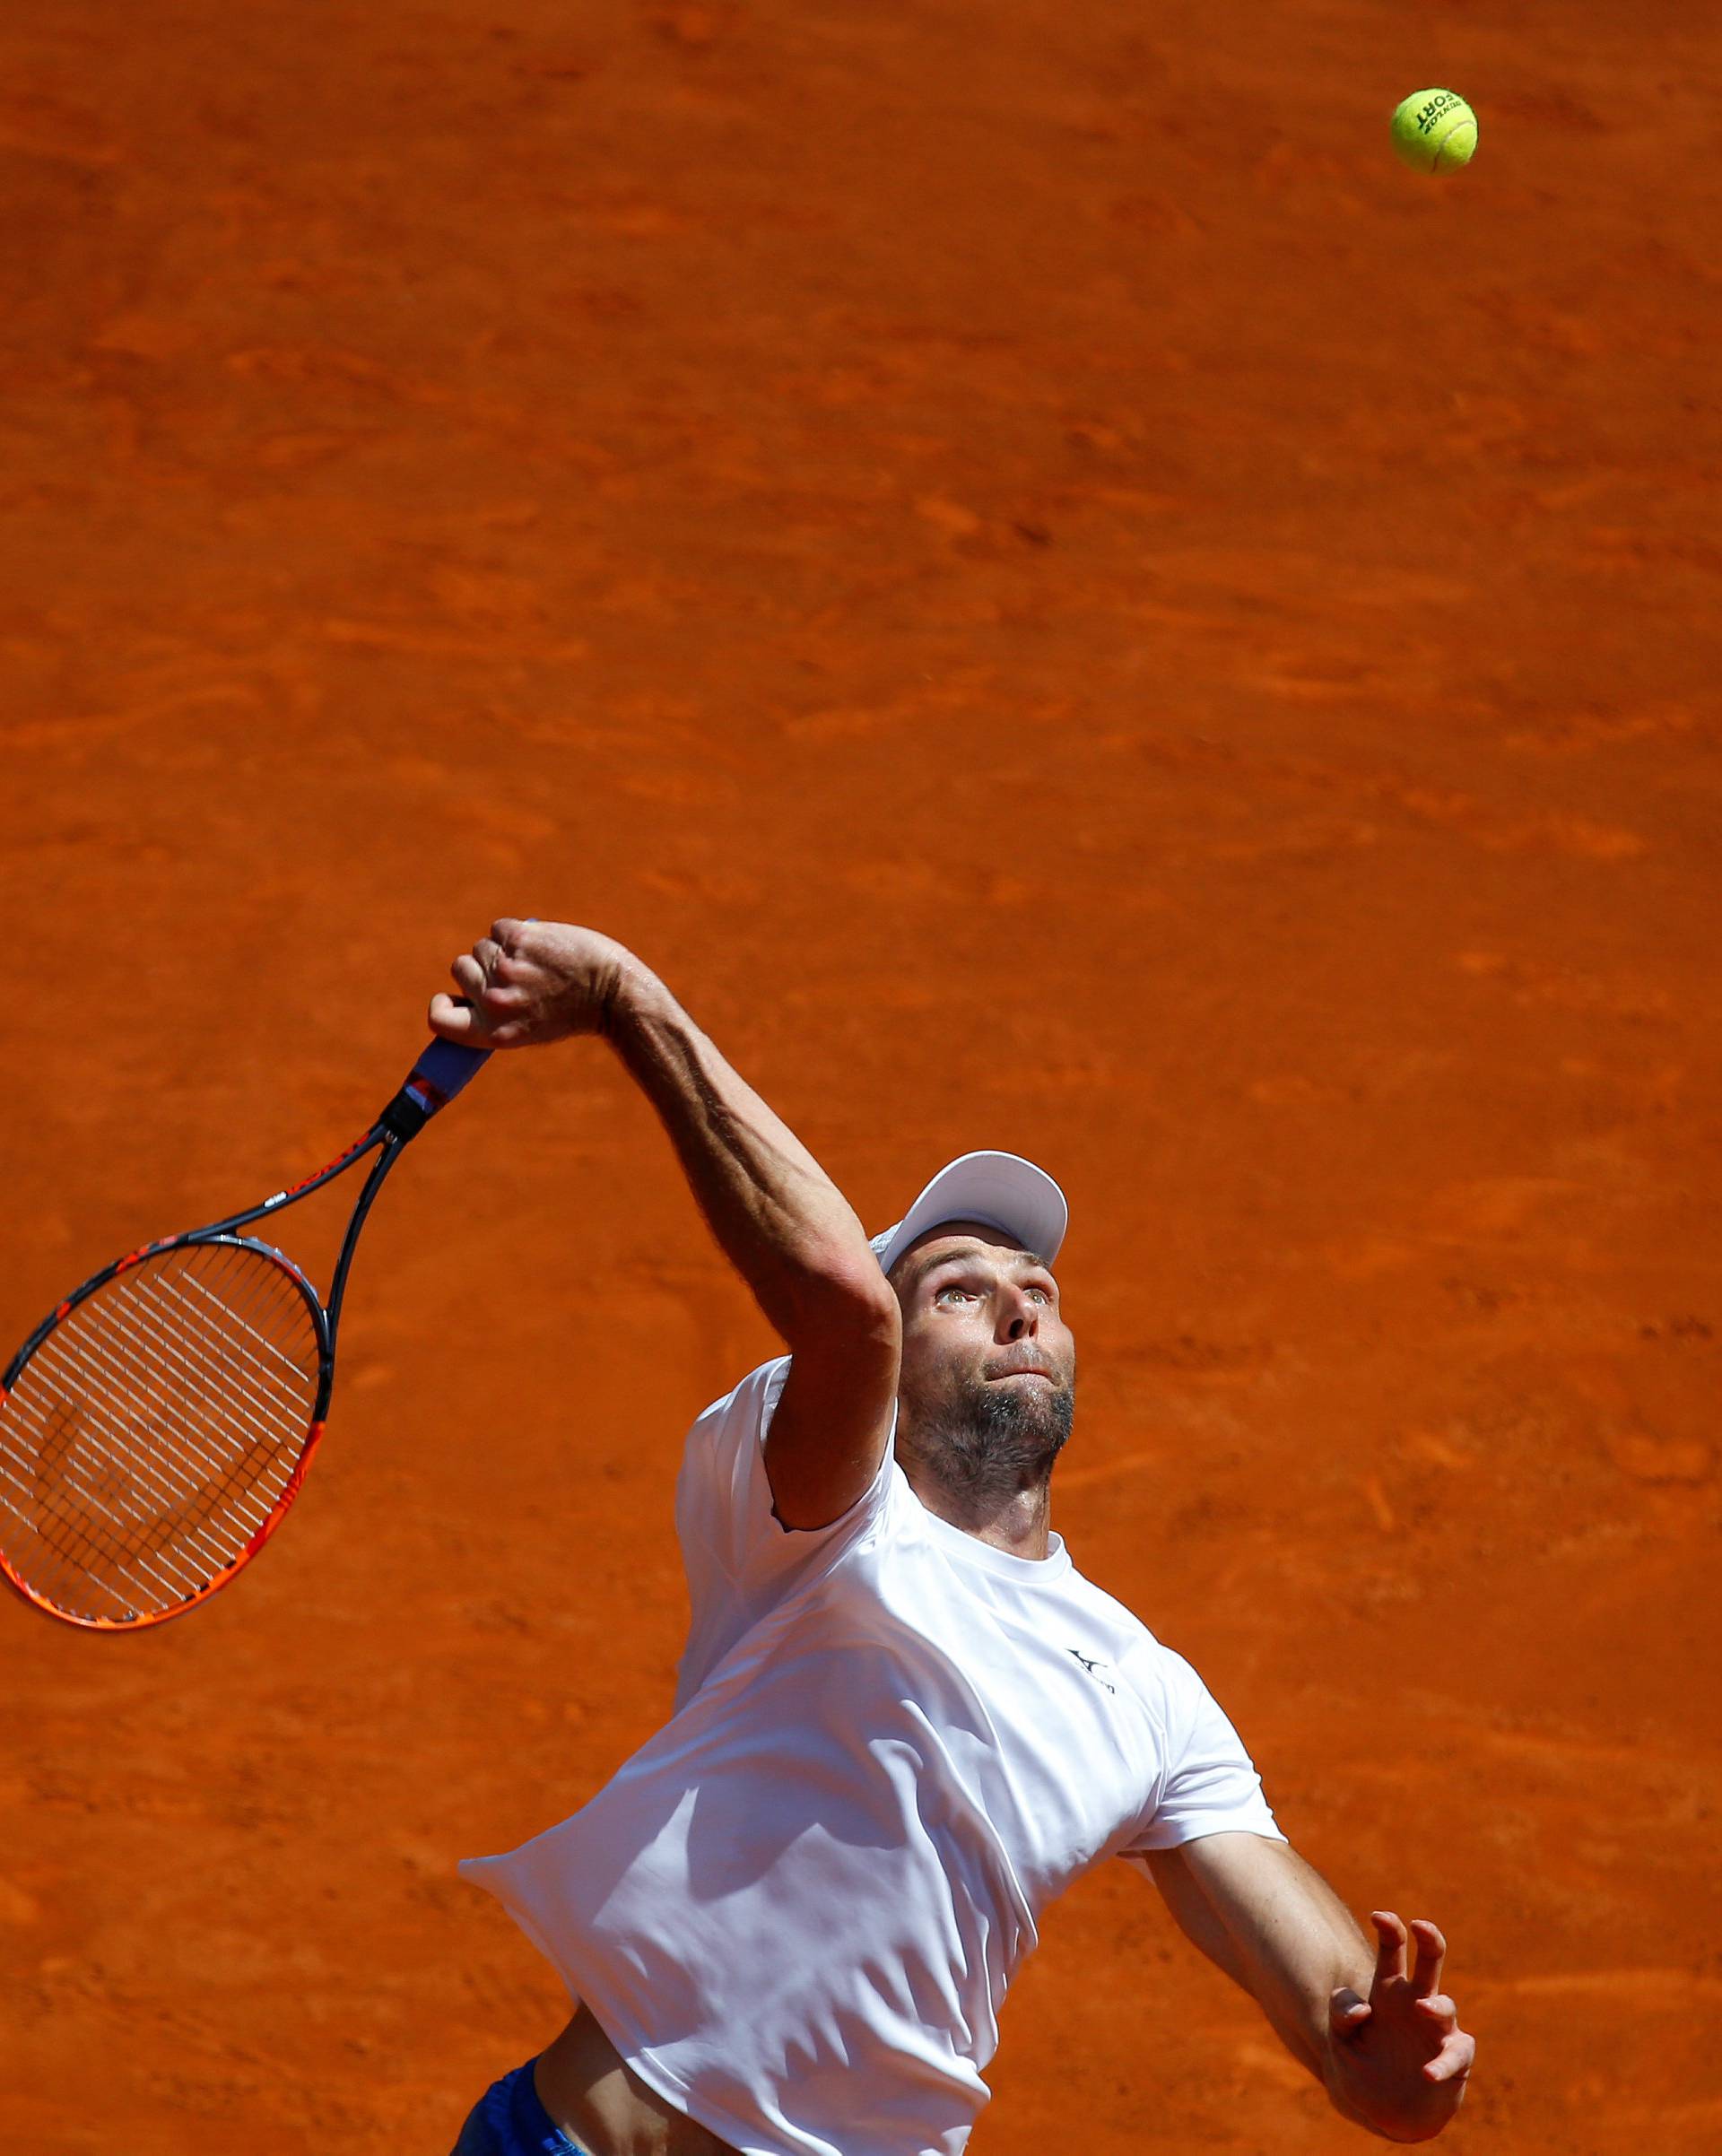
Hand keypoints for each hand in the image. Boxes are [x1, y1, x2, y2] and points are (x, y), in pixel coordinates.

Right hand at [428, 919, 639, 1048]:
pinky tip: (543, 946)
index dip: (441, 1004)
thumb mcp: (528, 1030)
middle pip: (459, 968)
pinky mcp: (519, 940)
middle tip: (519, 975)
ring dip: (503, 949)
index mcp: (492, 1032)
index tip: (451, 997)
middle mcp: (494, 1003)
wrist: (614, 994)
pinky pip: (499, 927)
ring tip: (538, 963)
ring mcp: (506, 970)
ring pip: (481, 946)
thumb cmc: (574, 1012)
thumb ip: (495, 1016)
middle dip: (482, 967)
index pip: (438, 1019)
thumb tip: (465, 996)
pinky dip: (518, 932)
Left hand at [1326, 1913, 1474, 2141]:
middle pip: (1429, 1962)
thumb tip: (1364, 2008)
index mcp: (1387, 1991)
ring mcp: (1438, 2030)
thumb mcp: (1339, 2038)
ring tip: (1421, 2007)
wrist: (1381, 2111)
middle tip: (1421, 1925)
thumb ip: (1341, 2013)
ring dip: (1435, 2006)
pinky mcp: (1455, 2060)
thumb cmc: (1361, 2065)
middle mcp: (1416, 2003)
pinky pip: (1456, 2055)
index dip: (1389, 1929)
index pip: (1392, 1950)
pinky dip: (1444, 2063)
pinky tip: (1427, 2072)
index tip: (1379, 1915)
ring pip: (1444, 2006)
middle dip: (1430, 1939)